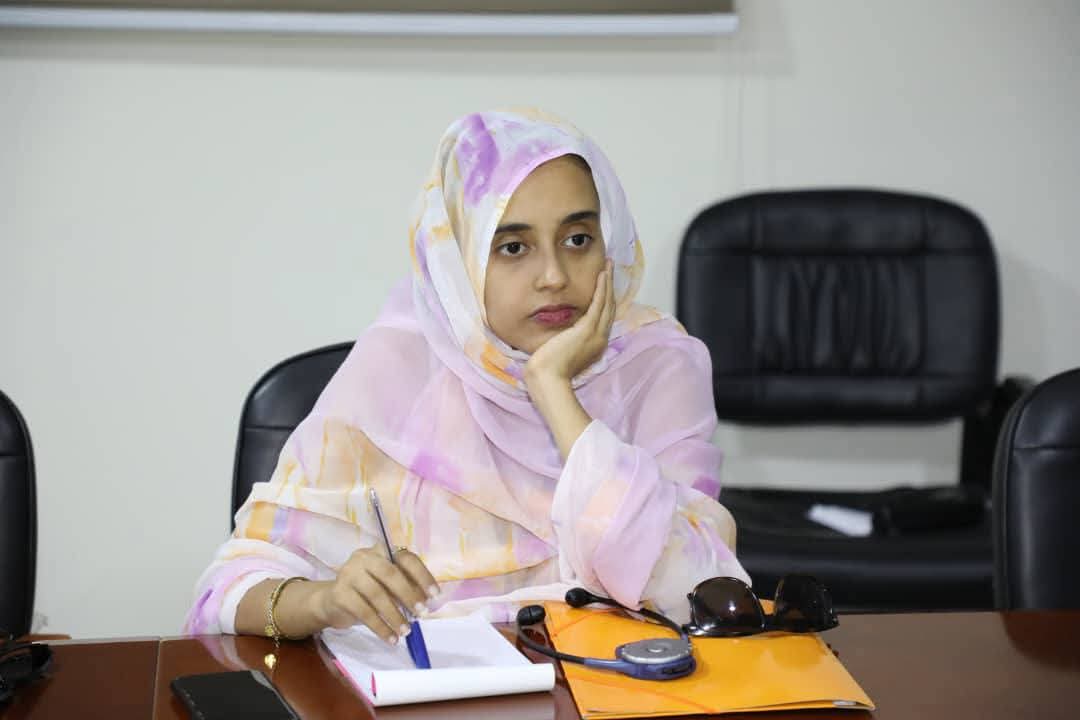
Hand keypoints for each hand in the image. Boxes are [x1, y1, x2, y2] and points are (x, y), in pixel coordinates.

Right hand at [310, 548, 437, 644]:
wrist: (331, 602)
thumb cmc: (367, 593)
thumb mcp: (388, 587)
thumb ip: (406, 588)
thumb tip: (426, 601)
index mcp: (381, 551)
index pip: (405, 558)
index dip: (422, 575)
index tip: (435, 595)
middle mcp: (364, 557)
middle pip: (390, 574)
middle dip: (409, 595)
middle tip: (421, 613)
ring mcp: (349, 573)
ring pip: (377, 595)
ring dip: (395, 616)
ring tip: (406, 631)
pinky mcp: (339, 593)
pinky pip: (364, 612)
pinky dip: (380, 627)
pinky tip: (390, 638)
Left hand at [525, 259, 614, 385]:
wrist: (548, 379)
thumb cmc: (548, 370)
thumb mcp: (561, 350)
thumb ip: (566, 339)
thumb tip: (562, 330)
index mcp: (595, 344)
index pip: (604, 317)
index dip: (606, 298)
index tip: (605, 283)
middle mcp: (600, 338)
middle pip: (610, 307)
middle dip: (610, 286)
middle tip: (610, 267)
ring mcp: (596, 334)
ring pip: (607, 302)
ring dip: (608, 282)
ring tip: (609, 265)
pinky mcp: (588, 329)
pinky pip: (599, 304)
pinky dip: (602, 288)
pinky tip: (602, 275)